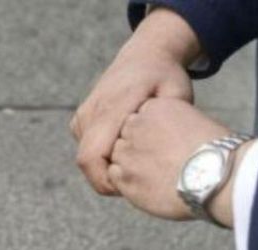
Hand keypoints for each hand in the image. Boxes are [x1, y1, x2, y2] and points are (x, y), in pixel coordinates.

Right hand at [71, 8, 201, 194]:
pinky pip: (86, 149)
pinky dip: (102, 158)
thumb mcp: (177, 95)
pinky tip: (126, 151)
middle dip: (108, 180)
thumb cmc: (165, 77)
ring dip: (107, 168)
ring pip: (86, 158)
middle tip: (137, 182)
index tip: (131, 187)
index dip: (106, 181)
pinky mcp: (80, 119)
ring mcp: (83, 115)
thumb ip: (167, 124)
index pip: (92, 156)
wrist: (144, 54)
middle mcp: (92, 110)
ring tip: (136, 161)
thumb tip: (161, 156)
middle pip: (86, 162)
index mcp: (113, 106)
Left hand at [107, 97, 243, 224]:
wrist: (216, 176)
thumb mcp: (194, 123)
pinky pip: (115, 177)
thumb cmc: (215, 153)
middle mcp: (137, 126)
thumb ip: (171, 126)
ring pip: (117, 157)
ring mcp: (128, 152)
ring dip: (130, 166)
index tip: (161, 146)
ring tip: (154, 176)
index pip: (138, 118)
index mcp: (155, 107)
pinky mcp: (125, 178)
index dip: (148, 134)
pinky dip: (127, 182)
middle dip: (136, 148)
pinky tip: (147, 186)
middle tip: (156, 163)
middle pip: (124, 136)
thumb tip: (167, 137)